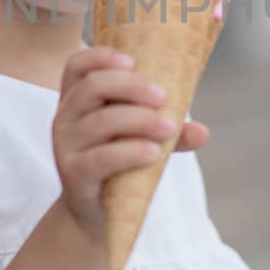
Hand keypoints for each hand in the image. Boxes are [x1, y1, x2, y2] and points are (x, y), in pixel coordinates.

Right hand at [52, 46, 208, 239]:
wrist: (99, 212)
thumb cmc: (122, 163)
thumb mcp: (145, 138)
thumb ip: (171, 131)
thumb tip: (203, 132)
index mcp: (77, 99)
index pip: (77, 65)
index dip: (101, 57)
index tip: (133, 61)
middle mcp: (65, 117)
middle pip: (92, 86)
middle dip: (132, 86)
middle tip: (163, 97)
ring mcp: (66, 146)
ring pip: (100, 122)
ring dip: (140, 120)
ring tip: (168, 128)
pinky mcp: (74, 174)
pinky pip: (100, 158)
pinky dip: (129, 152)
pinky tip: (153, 153)